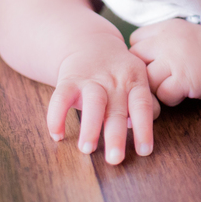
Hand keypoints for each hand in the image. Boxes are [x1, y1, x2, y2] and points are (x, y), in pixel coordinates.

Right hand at [46, 34, 160, 164]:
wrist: (90, 42)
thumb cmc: (119, 71)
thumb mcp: (137, 78)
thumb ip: (142, 102)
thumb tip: (139, 128)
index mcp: (135, 81)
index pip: (142, 105)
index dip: (144, 128)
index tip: (144, 151)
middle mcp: (114, 81)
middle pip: (117, 110)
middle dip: (116, 136)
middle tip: (115, 159)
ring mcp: (91, 79)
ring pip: (92, 103)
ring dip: (90, 127)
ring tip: (86, 149)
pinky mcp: (68, 80)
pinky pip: (61, 98)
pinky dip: (56, 116)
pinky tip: (57, 135)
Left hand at [129, 19, 200, 106]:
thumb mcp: (183, 32)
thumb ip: (161, 39)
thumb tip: (139, 54)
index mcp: (165, 27)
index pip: (135, 40)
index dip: (141, 53)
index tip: (153, 61)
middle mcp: (166, 41)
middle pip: (136, 60)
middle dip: (144, 71)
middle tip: (160, 78)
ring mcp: (173, 60)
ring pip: (147, 80)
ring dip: (157, 87)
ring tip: (172, 85)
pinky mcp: (183, 79)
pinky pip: (163, 94)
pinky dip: (171, 98)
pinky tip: (182, 92)